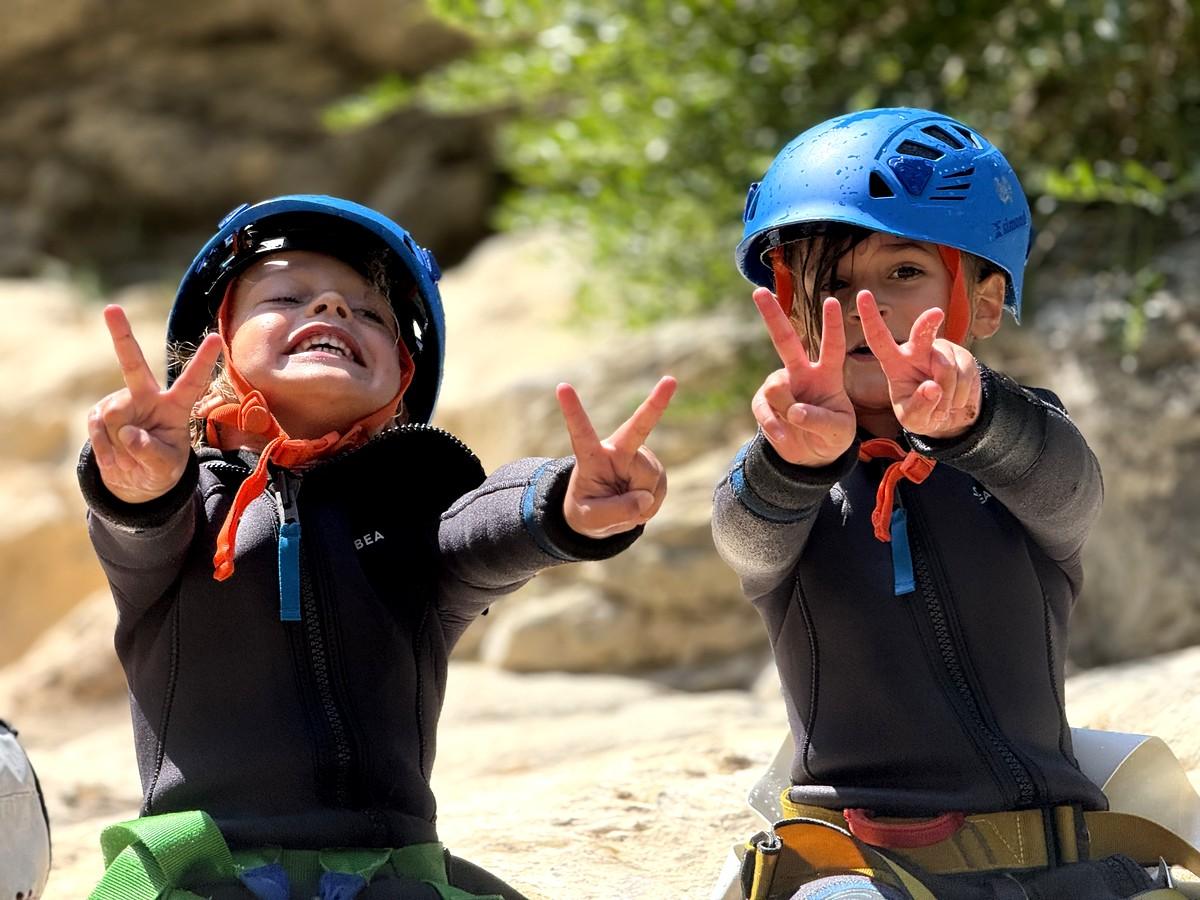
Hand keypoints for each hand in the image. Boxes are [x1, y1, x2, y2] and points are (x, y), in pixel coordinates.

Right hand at [87, 305, 222, 503]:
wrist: (135, 478)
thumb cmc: (160, 468)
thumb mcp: (165, 468)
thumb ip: (151, 452)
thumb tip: (128, 432)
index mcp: (176, 406)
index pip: (192, 382)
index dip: (203, 361)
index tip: (216, 338)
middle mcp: (147, 397)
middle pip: (132, 365)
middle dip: (120, 335)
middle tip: (111, 308)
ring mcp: (121, 403)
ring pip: (114, 420)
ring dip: (120, 446)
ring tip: (131, 456)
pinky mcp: (99, 414)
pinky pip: (98, 432)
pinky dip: (106, 451)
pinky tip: (116, 455)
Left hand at [556, 376, 676, 538]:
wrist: (602, 515)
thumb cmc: (587, 512)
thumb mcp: (591, 520)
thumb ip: (615, 513)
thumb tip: (645, 498)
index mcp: (590, 456)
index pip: (581, 433)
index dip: (573, 411)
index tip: (562, 386)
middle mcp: (616, 450)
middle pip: (638, 427)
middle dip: (656, 404)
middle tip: (670, 380)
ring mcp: (639, 457)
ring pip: (650, 479)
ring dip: (641, 499)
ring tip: (624, 502)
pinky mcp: (653, 468)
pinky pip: (658, 488)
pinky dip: (650, 502)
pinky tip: (637, 500)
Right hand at [751, 288, 855, 465]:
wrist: (810, 456)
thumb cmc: (832, 436)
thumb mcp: (839, 432)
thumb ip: (822, 421)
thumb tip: (795, 411)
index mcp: (828, 375)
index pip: (832, 346)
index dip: (832, 325)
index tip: (831, 301)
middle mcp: (801, 373)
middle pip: (786, 340)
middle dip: (772, 316)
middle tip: (758, 292)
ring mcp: (780, 386)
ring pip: (777, 387)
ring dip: (788, 409)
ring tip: (799, 426)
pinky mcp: (764, 403)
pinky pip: (764, 410)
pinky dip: (775, 426)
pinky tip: (784, 436)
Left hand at [857, 290, 981, 438]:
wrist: (951, 416)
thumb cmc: (923, 413)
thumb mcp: (914, 419)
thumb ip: (920, 406)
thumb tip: (933, 388)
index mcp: (895, 363)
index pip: (879, 339)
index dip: (870, 318)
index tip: (862, 295)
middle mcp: (917, 351)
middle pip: (922, 334)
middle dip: (927, 324)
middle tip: (935, 315)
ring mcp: (941, 351)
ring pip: (946, 367)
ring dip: (948, 393)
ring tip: (943, 404)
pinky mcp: (963, 356)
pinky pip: (965, 374)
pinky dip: (962, 393)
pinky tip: (956, 399)